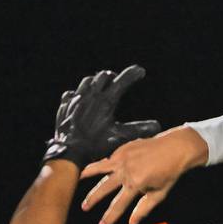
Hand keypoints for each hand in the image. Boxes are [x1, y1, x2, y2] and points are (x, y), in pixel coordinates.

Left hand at [43, 65, 159, 171]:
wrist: (69, 152)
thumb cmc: (95, 145)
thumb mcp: (120, 138)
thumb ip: (139, 130)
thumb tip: (157, 126)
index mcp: (105, 102)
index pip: (122, 81)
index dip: (133, 74)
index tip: (141, 71)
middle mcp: (90, 96)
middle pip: (103, 76)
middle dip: (114, 77)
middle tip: (119, 81)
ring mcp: (75, 100)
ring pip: (87, 82)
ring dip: (96, 82)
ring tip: (101, 87)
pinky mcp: (65, 107)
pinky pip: (71, 94)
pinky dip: (79, 94)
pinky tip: (81, 99)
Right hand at [80, 125, 208, 223]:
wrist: (176, 148)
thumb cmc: (170, 173)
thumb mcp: (159, 194)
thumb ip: (143, 208)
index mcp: (135, 183)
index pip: (119, 205)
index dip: (109, 217)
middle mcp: (125, 170)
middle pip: (104, 188)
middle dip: (93, 199)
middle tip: (84, 208)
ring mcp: (122, 157)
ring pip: (100, 168)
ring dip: (88, 175)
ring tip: (78, 180)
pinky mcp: (122, 148)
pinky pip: (108, 159)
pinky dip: (101, 164)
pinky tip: (95, 169)